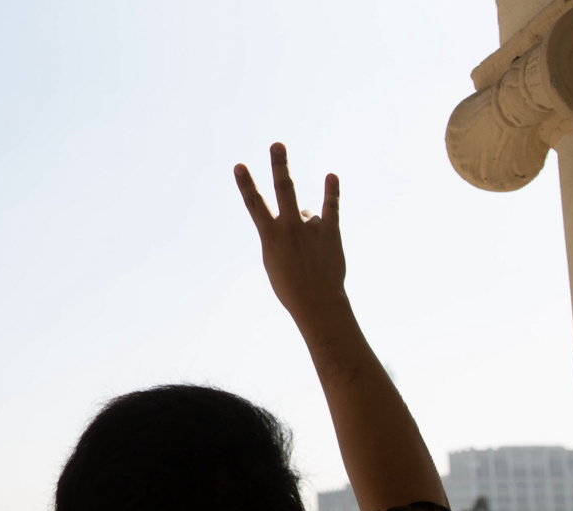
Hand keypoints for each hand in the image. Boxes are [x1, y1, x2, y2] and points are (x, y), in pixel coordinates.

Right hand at [234, 143, 349, 334]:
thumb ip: (285, 232)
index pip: (254, 204)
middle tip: (278, 144)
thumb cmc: (291, 285)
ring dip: (307, 227)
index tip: (240, 165)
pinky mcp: (331, 232)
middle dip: (280, 165)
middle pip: (284, 190)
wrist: (316, 303)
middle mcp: (290, 227)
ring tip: (310, 253)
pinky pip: (332, 207)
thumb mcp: (275, 260)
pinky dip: (332, 191)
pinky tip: (331, 176)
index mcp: (270, 236)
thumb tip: (304, 212)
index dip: (246, 184)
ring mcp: (311, 228)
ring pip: (308, 212)